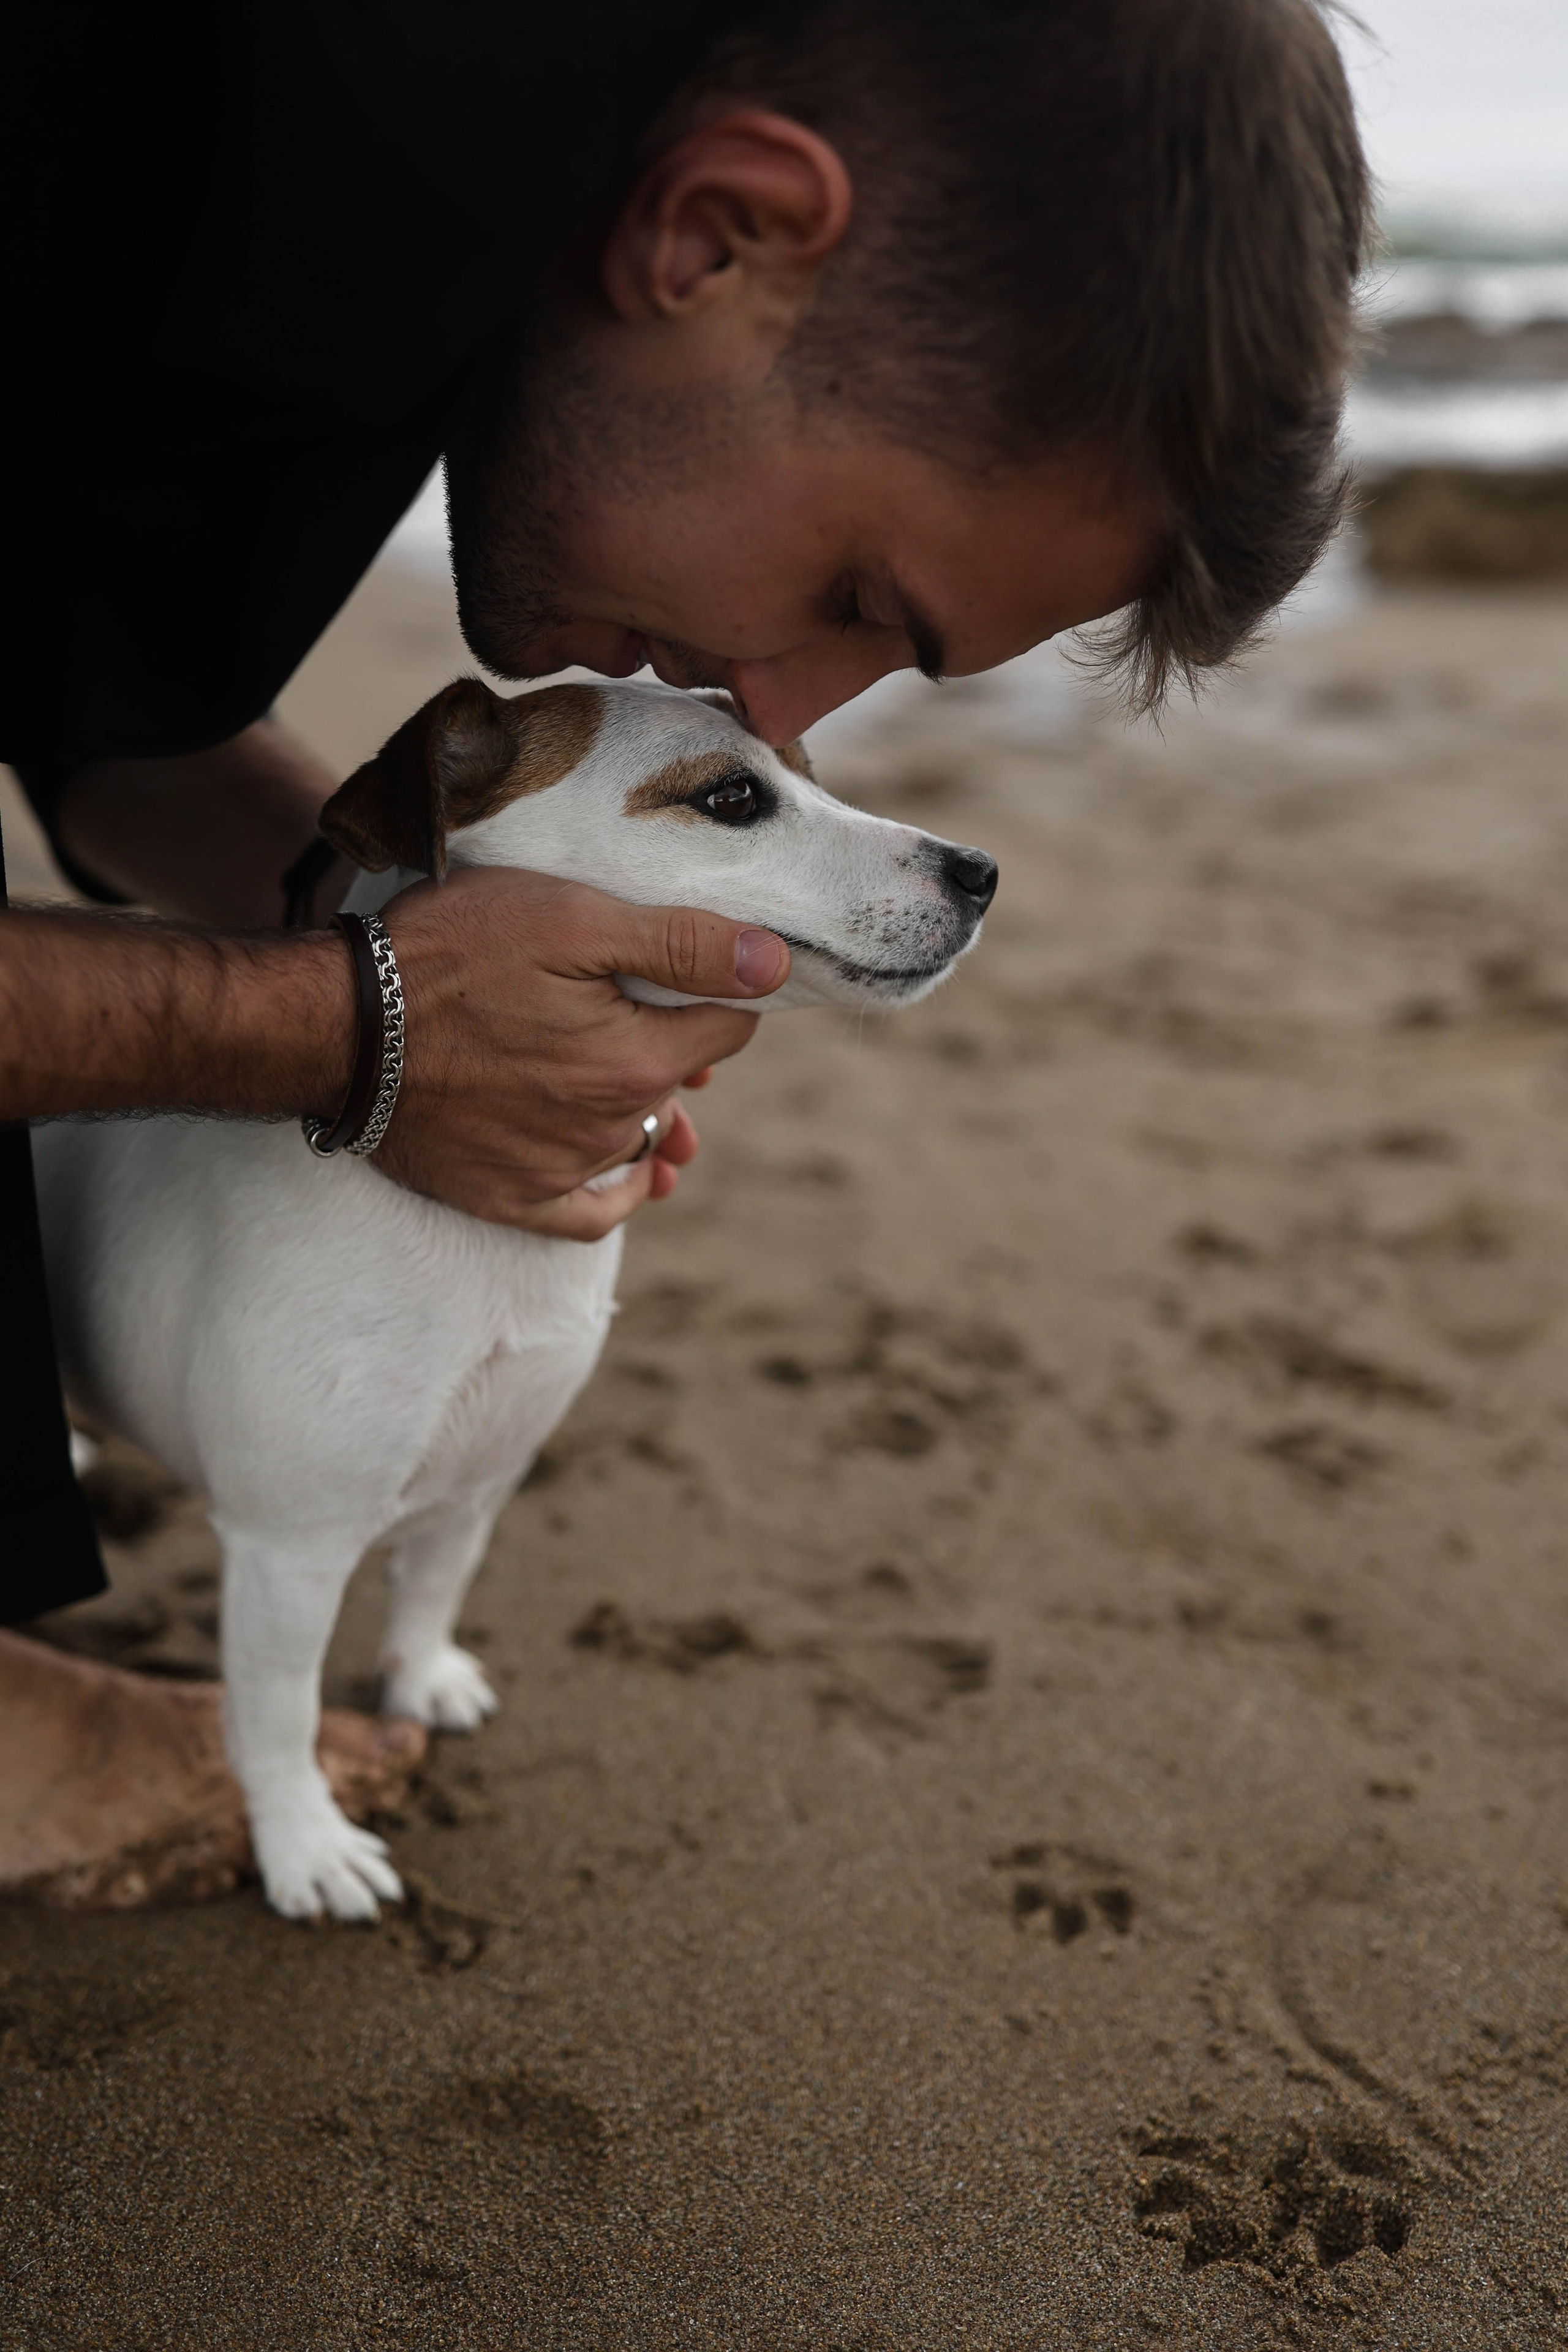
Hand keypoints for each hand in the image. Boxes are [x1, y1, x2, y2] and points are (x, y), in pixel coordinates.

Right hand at [371, 867, 787, 1236]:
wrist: (336, 1028)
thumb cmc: (448, 956)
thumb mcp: (570, 920)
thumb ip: (681, 945)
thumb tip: (776, 964)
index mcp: (636, 1063)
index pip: (729, 1028)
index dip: (717, 988)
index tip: (685, 964)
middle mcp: (609, 1131)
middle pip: (678, 1082)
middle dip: (671, 1042)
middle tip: (628, 997)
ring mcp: (558, 1172)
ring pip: (637, 1137)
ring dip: (641, 1104)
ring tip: (622, 1066)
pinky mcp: (508, 1198)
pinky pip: (589, 1213)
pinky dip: (616, 1189)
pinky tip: (630, 1170)